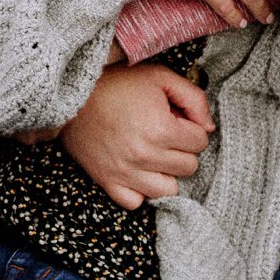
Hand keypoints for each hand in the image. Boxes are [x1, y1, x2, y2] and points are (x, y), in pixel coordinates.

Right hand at [59, 61, 214, 208]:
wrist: (71, 95)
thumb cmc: (116, 83)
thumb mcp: (160, 77)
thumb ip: (193, 98)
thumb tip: (208, 127)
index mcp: (161, 129)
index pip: (201, 141)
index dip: (191, 127)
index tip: (174, 119)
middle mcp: (145, 155)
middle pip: (189, 166)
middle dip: (182, 149)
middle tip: (164, 133)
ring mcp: (125, 172)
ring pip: (168, 189)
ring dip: (166, 172)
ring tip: (153, 154)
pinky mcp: (107, 182)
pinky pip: (136, 202)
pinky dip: (140, 191)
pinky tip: (137, 171)